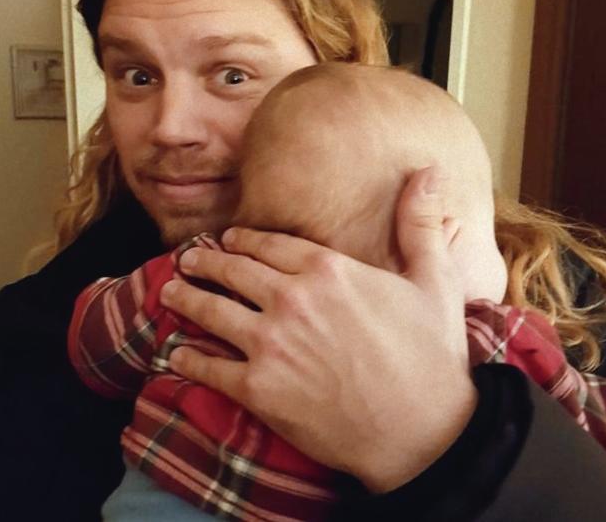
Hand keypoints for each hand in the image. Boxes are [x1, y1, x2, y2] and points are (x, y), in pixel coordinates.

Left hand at [161, 167, 477, 491]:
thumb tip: (428, 171)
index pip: (270, 243)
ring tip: (169, 292)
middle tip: (186, 259)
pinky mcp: (258, 388)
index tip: (229, 239)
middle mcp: (291, 299)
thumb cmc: (432, 359)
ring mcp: (269, 344)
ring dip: (186, 299)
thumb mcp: (436, 281)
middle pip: (233, 270)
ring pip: (211, 311)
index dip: (244, 240)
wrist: (422, 433)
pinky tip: (174, 355)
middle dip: (205, 263)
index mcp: (328, 269)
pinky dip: (187, 360)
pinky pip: (209, 368)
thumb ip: (420, 224)